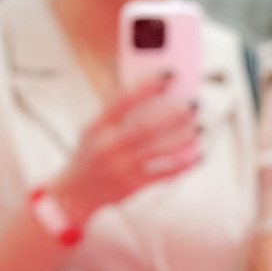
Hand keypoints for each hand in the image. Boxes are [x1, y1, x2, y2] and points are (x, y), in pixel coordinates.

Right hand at [50, 76, 204, 229]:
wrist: (73, 196)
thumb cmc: (87, 157)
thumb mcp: (91, 130)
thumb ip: (113, 109)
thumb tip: (142, 84)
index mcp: (97, 127)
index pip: (124, 99)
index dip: (148, 84)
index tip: (169, 74)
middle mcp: (108, 146)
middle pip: (146, 126)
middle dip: (174, 114)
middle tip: (193, 104)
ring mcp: (121, 168)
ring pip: (158, 150)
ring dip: (182, 137)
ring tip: (198, 127)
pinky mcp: (132, 186)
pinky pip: (164, 174)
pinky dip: (183, 165)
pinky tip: (197, 156)